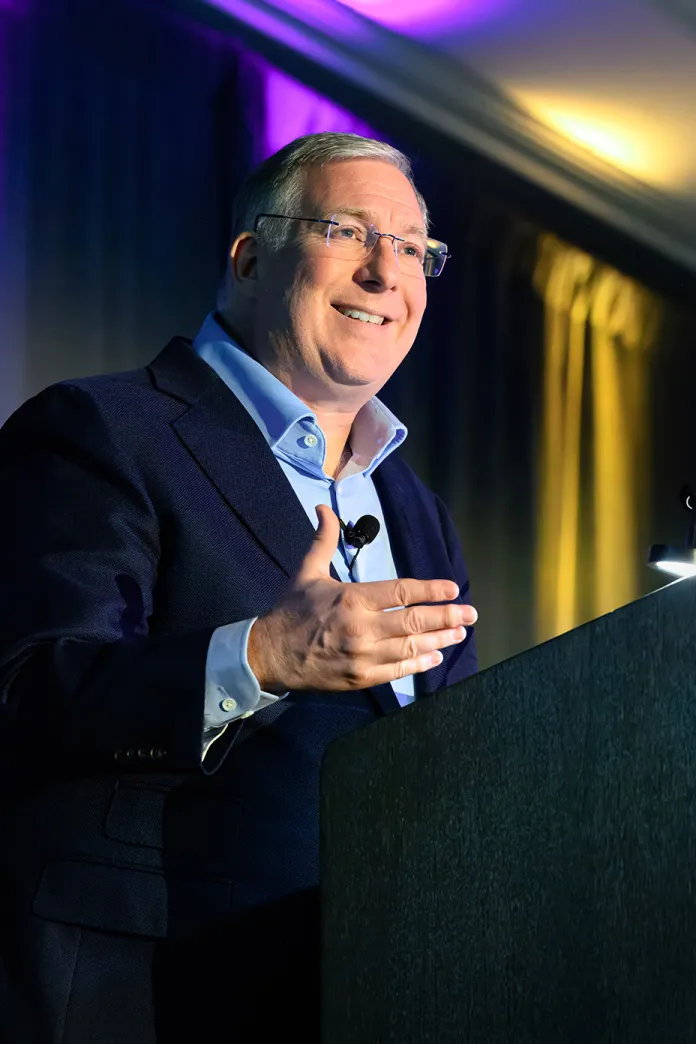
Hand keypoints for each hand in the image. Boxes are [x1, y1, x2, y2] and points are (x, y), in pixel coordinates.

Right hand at [247, 504, 477, 693]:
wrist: (270, 654)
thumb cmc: (292, 610)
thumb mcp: (306, 571)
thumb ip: (322, 540)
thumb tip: (324, 508)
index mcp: (352, 599)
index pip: (402, 592)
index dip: (430, 590)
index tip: (452, 589)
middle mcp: (362, 628)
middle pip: (414, 622)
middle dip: (446, 617)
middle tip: (470, 614)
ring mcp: (363, 656)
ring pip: (411, 647)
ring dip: (439, 640)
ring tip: (459, 633)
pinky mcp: (361, 678)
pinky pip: (398, 671)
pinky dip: (419, 663)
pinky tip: (434, 656)